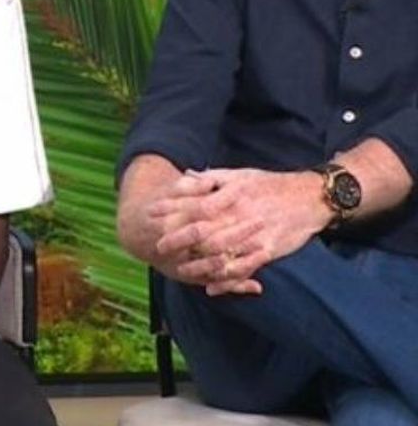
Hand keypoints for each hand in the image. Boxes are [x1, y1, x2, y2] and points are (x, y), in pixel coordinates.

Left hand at [153, 168, 329, 295]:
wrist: (310, 197)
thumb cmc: (271, 185)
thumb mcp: (241, 175)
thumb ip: (212, 178)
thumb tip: (186, 175)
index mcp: (230, 195)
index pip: (194, 202)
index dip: (171, 209)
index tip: (151, 214)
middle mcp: (239, 215)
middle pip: (203, 229)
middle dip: (178, 238)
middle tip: (158, 246)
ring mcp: (253, 234)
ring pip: (221, 252)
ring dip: (198, 263)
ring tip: (179, 268)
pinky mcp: (268, 250)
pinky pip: (245, 268)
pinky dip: (227, 279)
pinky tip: (211, 286)